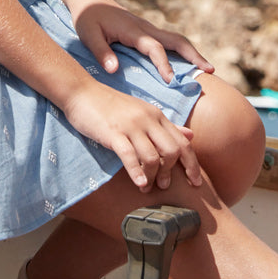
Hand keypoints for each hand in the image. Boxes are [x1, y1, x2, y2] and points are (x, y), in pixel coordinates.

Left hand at [60, 0, 213, 83]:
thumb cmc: (86, 17)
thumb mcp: (88, 35)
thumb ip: (101, 52)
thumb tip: (114, 70)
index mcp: (132, 30)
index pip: (154, 48)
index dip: (163, 64)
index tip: (171, 80)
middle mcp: (144, 27)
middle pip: (175, 39)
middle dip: (193, 54)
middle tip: (211, 71)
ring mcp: (147, 27)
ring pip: (175, 39)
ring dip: (191, 52)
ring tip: (208, 70)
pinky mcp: (145, 30)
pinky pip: (168, 40)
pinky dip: (181, 51)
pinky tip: (187, 64)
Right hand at [64, 78, 201, 192]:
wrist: (82, 91)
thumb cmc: (110, 104)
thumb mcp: (142, 110)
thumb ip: (166, 125)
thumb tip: (190, 135)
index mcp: (156, 114)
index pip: (182, 142)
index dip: (192, 164)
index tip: (195, 182)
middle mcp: (147, 119)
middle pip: (172, 151)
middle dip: (171, 172)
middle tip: (164, 186)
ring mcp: (130, 125)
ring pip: (152, 156)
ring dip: (153, 176)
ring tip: (146, 187)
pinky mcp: (113, 132)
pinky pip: (130, 155)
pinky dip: (137, 172)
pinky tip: (139, 183)